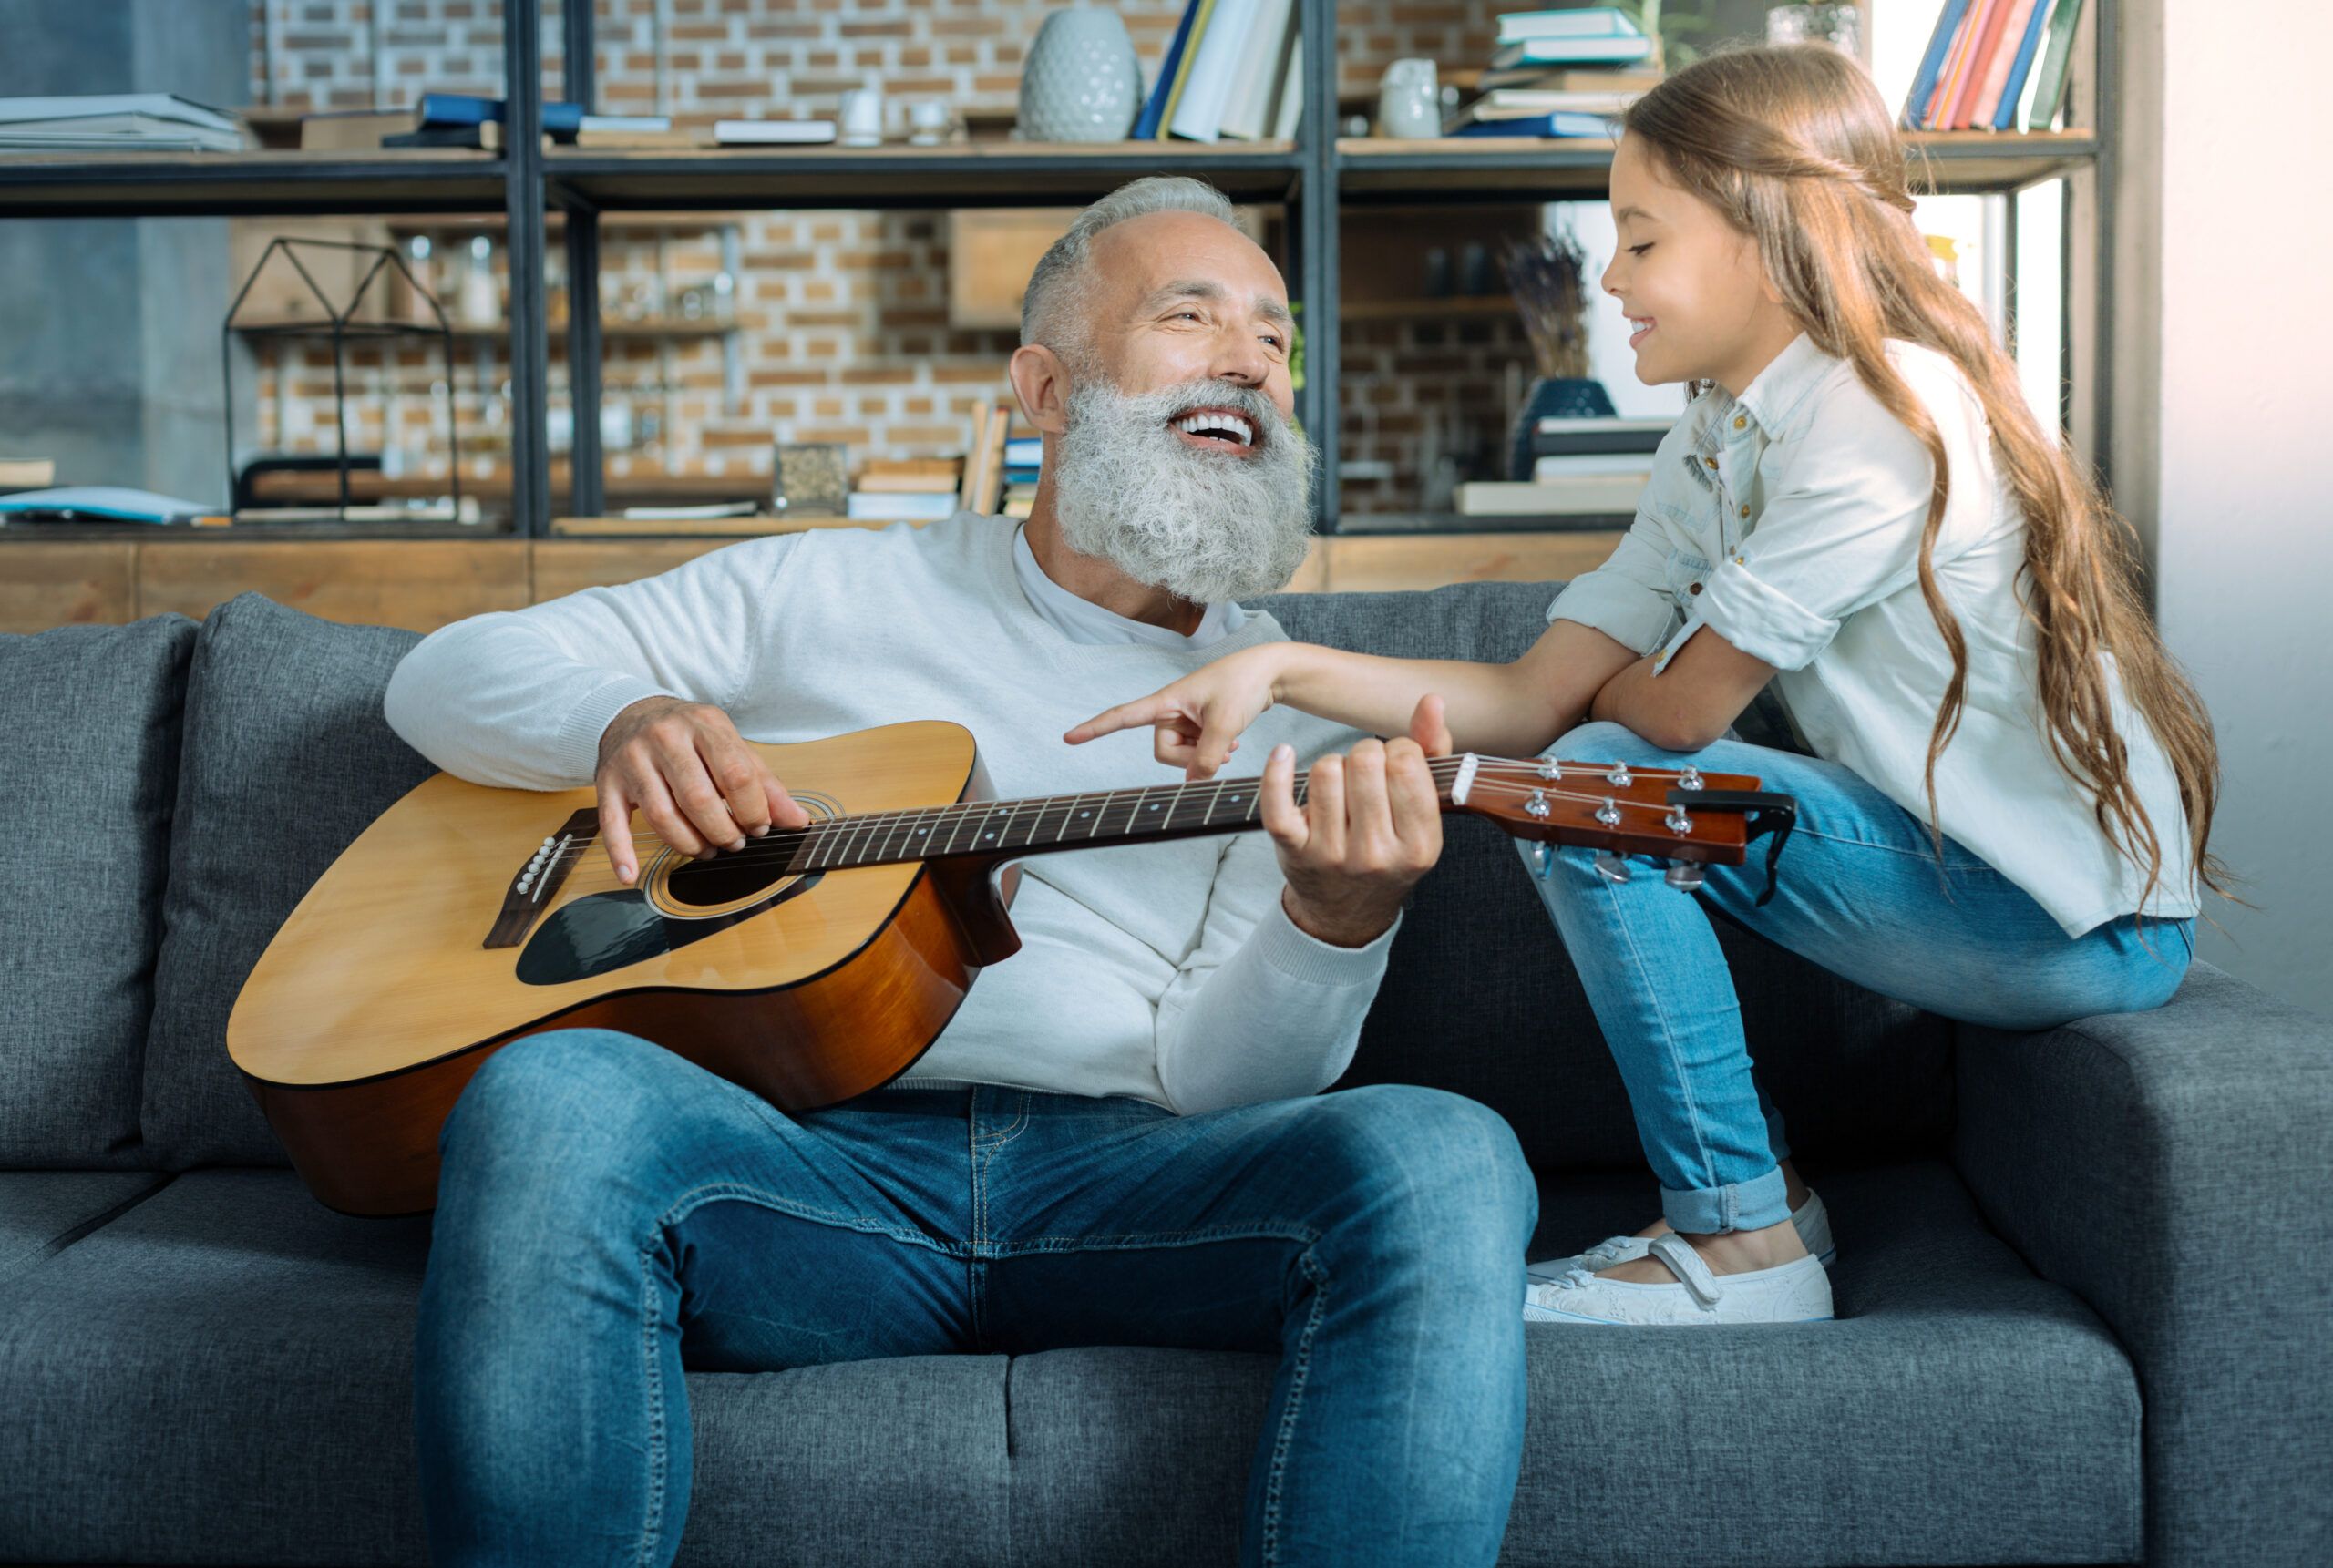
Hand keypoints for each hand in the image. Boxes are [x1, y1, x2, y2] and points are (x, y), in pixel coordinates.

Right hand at [594, 696, 809, 884]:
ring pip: (662, 815)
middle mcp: (665, 739)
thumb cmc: (689, 735)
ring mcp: (633, 760)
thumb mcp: (729, 745)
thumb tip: (797, 820)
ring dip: (689, 845)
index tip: (760, 827)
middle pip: (698, 798)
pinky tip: (632, 875)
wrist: (630, 713)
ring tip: (706, 851)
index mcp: (704, 725)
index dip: (753, 809)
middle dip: (722, 831)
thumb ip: (763, 782)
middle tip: (734, 843)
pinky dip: (621, 852)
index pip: (736, 773)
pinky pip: (612, 822)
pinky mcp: (607, 782)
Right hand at [1065, 643, 1284, 780]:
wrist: (1269, 673)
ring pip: (1181, 756)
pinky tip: (1231, 743)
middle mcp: (1170, 711)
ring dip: (1205, 756)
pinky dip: (1212, 754)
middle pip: (1163, 752)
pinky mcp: (1198, 726)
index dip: (1095, 728)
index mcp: (1166, 701)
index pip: (1123, 716)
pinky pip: (1195, 752)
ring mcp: (1185, 720)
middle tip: (1220, 746)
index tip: (1069, 737)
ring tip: (1229, 742)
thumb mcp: (1226, 723)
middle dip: (1190, 758)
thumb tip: (1193, 783)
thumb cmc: (1243, 685)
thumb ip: (1207, 757)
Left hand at [1264, 696, 1451, 947]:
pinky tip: (1283, 755)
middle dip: (1364, 753)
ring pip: (1325, 770)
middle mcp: (1376, 855)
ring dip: (1331, 764)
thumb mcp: (1423, 814)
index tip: (1395, 762)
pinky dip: (1277, 770)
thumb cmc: (1390, 849)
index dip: (1398, 750)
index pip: (1406, 764)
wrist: (1348, 912)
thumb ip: (1432, 754)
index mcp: (1419, 845)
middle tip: (1365, 773)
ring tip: (1339, 784)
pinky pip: (1277, 800)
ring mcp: (1332, 855)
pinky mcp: (1293, 851)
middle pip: (1364, 761)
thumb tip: (1432, 700)